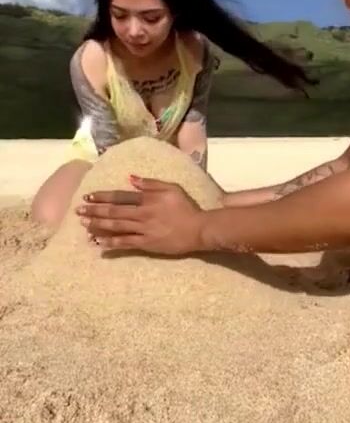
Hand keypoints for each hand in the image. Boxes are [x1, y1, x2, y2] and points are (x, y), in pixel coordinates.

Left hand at [76, 176, 205, 254]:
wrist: (198, 229)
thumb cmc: (186, 207)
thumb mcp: (171, 188)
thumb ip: (150, 183)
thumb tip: (131, 178)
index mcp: (147, 198)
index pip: (120, 196)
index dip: (102, 196)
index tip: (88, 196)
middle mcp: (142, 213)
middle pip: (113, 211)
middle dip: (94, 211)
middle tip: (78, 211)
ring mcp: (143, 229)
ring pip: (116, 226)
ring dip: (98, 225)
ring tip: (83, 225)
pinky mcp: (146, 244)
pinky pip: (125, 243)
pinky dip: (111, 243)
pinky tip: (99, 243)